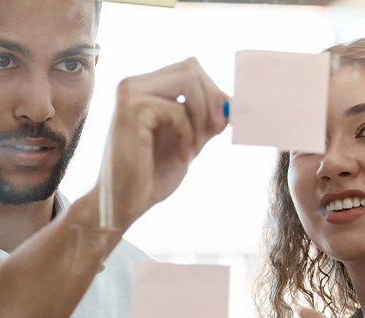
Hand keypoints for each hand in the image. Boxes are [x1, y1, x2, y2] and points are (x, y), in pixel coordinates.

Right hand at [94, 58, 228, 229]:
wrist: (125, 202)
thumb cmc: (152, 174)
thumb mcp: (190, 139)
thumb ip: (208, 118)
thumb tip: (238, 101)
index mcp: (144, 87)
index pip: (191, 69)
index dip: (214, 92)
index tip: (223, 123)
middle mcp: (133, 84)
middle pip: (191, 67)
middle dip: (212, 100)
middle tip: (217, 131)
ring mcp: (129, 94)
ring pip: (187, 80)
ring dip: (202, 115)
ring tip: (196, 146)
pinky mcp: (131, 110)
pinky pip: (178, 110)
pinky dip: (188, 135)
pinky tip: (182, 157)